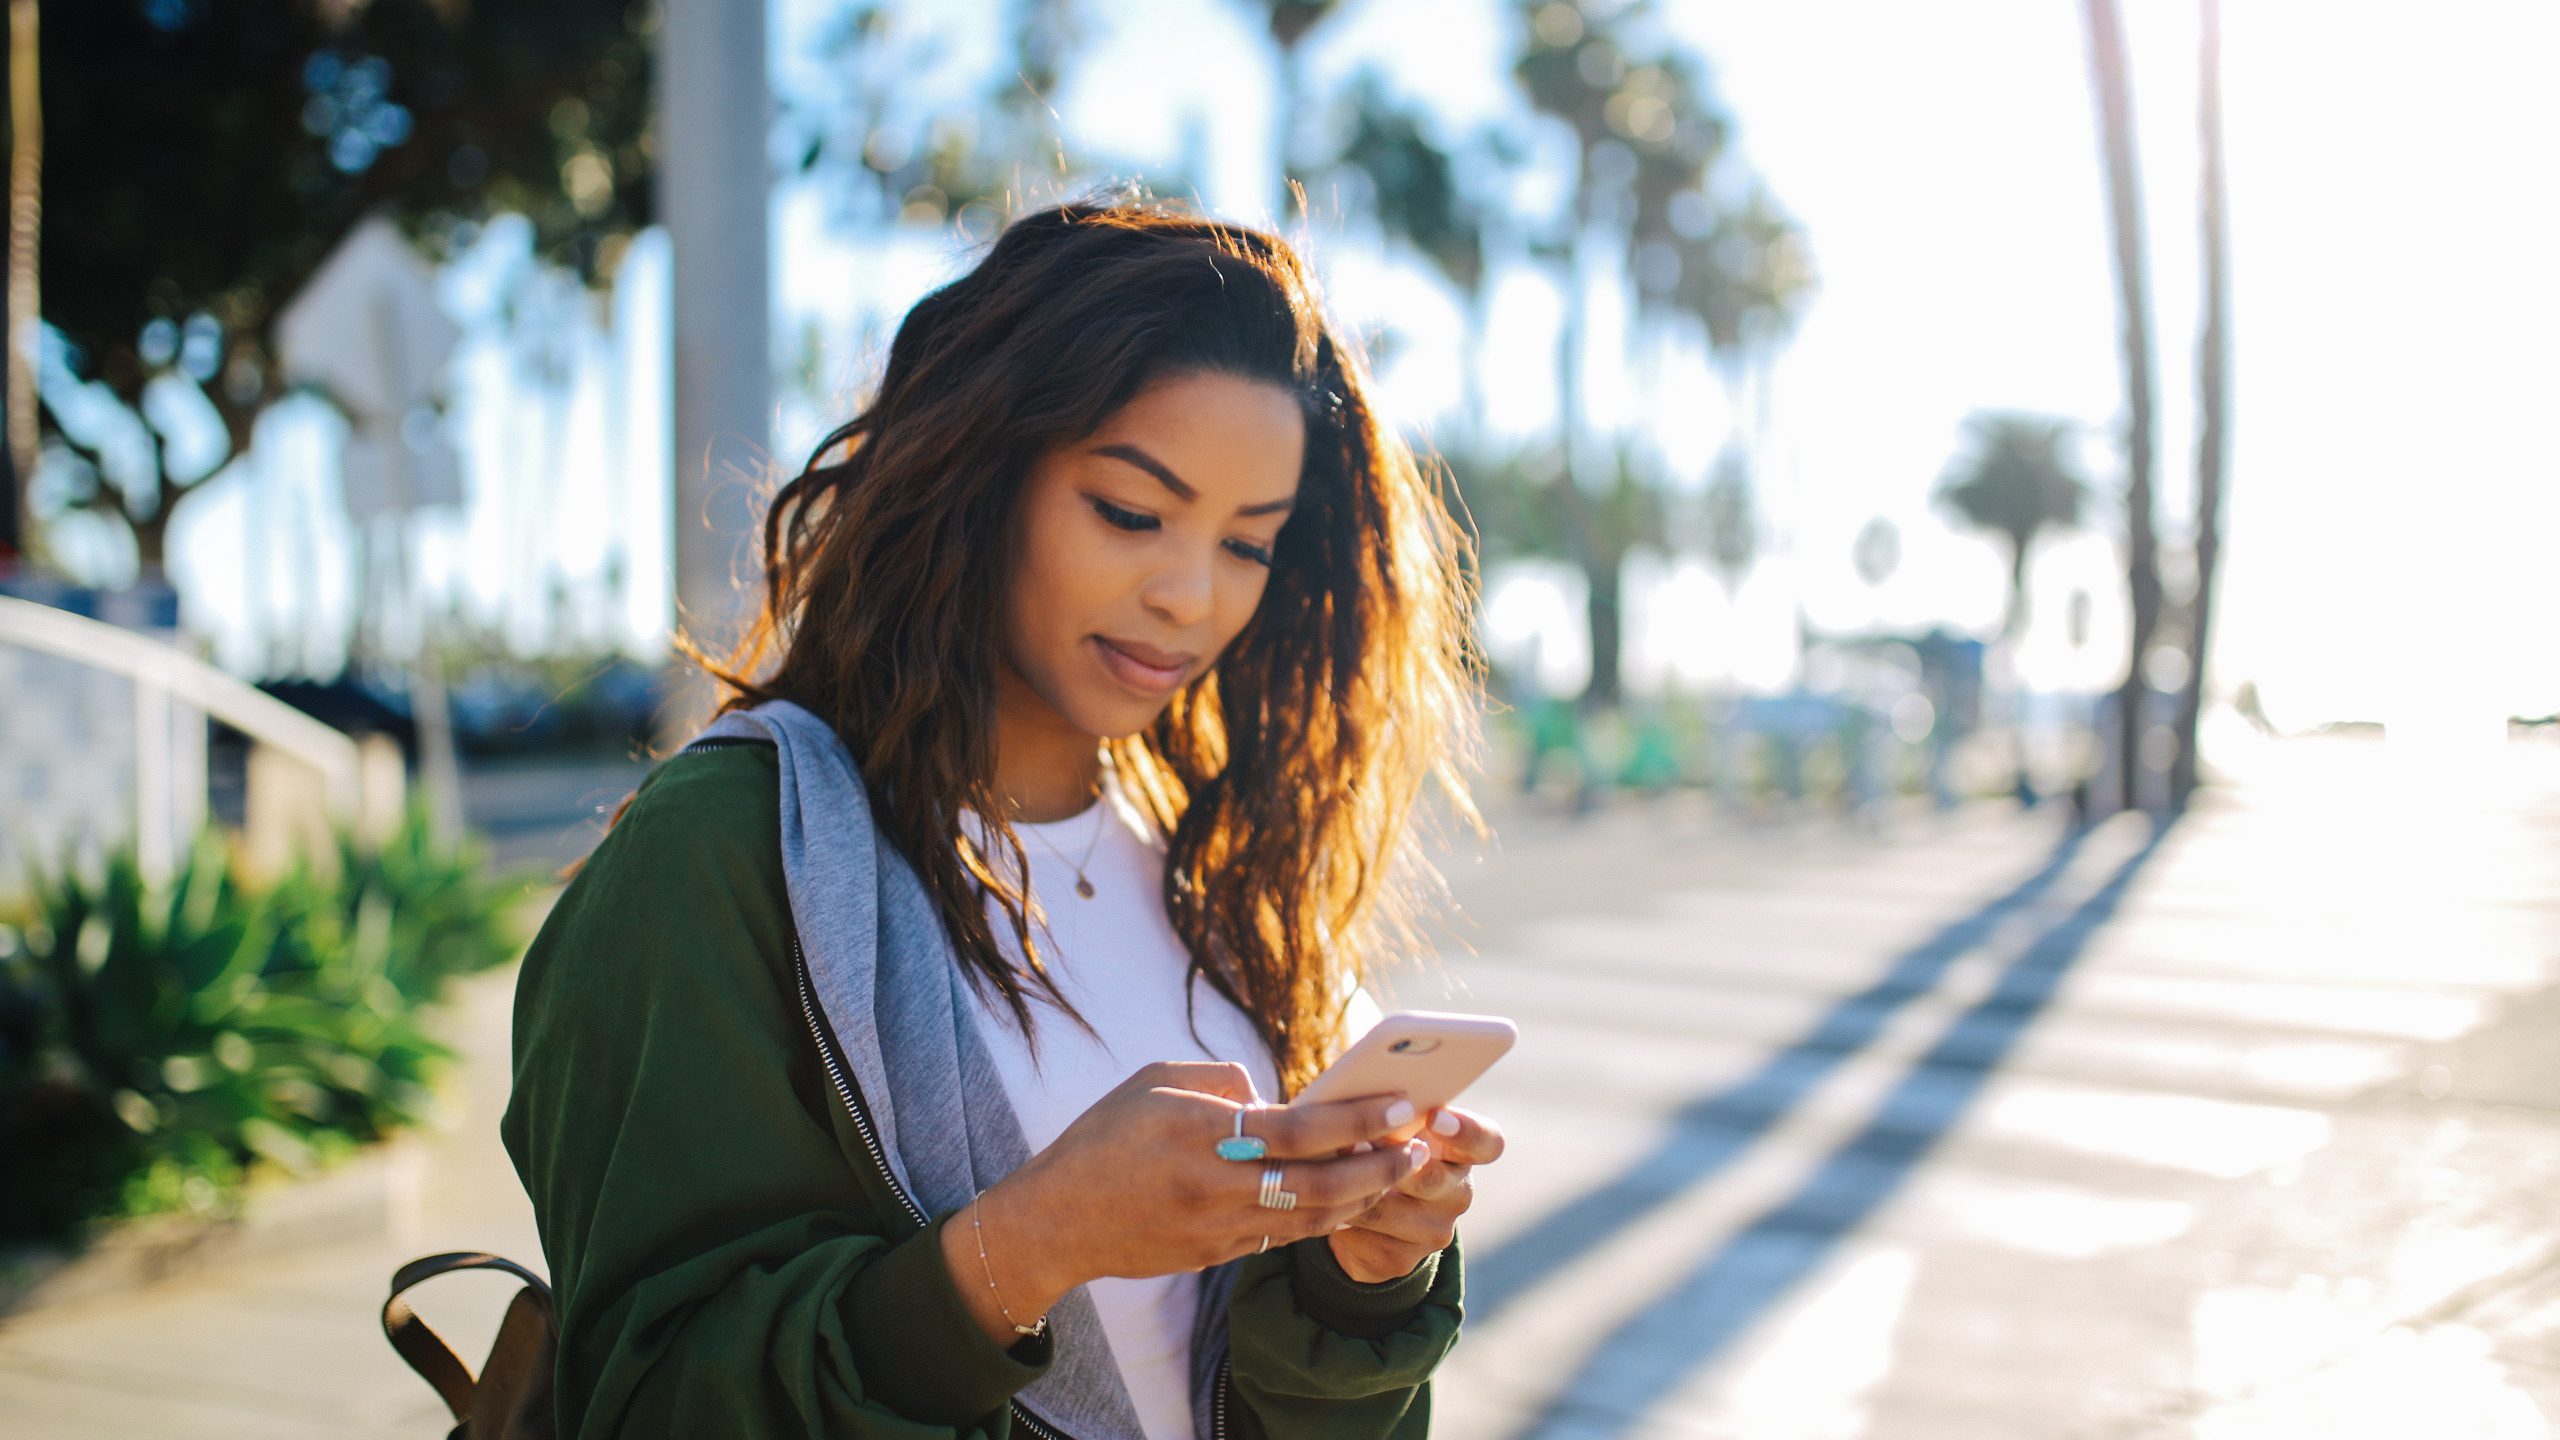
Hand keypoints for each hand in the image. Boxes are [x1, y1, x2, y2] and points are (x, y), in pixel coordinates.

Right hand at [945, 1061, 1428, 1346]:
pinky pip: (1283, 1238)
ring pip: (1310, 1219)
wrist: (1057, 1220)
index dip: (1357, 1118)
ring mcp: (1216, 1228)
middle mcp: (1214, 1186)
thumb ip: (1219, 1077)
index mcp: (1200, 1134)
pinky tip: (1350, 1198)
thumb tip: (1270, 1089)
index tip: (1401, 1104)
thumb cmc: (1104, 1137)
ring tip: (1396, 1172)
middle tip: (1419, 1147)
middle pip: (1319, 1183)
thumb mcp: (1153, 1082)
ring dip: (1362, 1197)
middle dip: (1379, 1166)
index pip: (1299, 1128)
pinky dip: (1323, 1218)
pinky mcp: (1215, 1254)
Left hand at [1325, 1104, 1502, 1283]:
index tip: (1436, 1116)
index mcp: (1464, 1155)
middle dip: (1388, 1159)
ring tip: (1324, 1165)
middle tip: (1354, 1139)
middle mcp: (1458, 1195)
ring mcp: (1432, 1232)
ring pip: (1386, 1208)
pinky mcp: (1400, 1260)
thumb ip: (1394, 1113)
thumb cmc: (1382, 1151)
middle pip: (1430, 1179)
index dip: (1466, 1131)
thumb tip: (1366, 1098)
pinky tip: (1321, 1200)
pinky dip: (1337, 1214)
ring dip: (1351, 1186)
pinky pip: (1361, 1235)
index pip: (1487, 1143)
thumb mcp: (1395, 1128)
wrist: (1373, 1218)